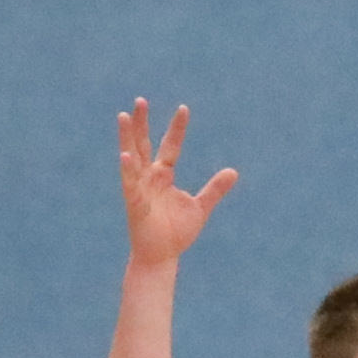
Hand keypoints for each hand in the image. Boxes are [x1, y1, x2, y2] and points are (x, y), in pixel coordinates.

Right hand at [116, 99, 237, 265]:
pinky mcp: (135, 204)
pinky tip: (124, 155)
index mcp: (163, 176)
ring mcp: (139, 189)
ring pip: (131, 158)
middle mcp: (149, 178)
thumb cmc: (176, 233)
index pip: (170, 146)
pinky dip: (127, 170)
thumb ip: (214, 189)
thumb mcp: (200, 207)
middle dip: (141, 123)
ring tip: (124, 116)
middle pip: (143, 144)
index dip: (177, 128)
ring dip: (127, 137)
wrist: (162, 257)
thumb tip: (233, 171)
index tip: (184, 108)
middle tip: (140, 100)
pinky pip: (130, 185)